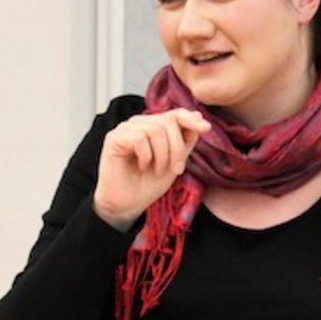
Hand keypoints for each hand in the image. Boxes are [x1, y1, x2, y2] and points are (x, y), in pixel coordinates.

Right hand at [93, 109, 209, 230]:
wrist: (127, 205)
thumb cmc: (149, 184)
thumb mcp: (176, 161)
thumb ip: (186, 140)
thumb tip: (199, 115)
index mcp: (154, 126)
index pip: (176, 114)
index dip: (191, 119)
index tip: (206, 129)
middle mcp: (140, 123)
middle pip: (168, 122)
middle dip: (177, 148)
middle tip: (176, 169)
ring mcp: (126, 129)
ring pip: (155, 130)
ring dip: (163, 155)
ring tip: (158, 170)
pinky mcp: (114, 138)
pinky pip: (139, 138)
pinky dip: (146, 156)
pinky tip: (141, 166)